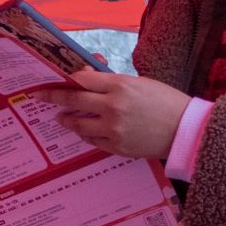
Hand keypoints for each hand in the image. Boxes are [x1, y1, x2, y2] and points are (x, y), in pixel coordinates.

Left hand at [34, 70, 191, 158]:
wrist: (186, 130)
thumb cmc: (166, 102)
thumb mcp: (140, 83)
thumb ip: (112, 82)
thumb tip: (87, 78)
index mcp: (120, 85)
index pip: (82, 80)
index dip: (66, 80)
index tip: (53, 81)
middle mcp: (112, 106)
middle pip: (73, 101)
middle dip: (53, 97)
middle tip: (40, 96)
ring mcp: (113, 129)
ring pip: (78, 124)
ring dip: (67, 120)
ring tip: (61, 118)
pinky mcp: (116, 146)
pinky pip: (92, 140)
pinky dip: (86, 134)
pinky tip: (83, 131)